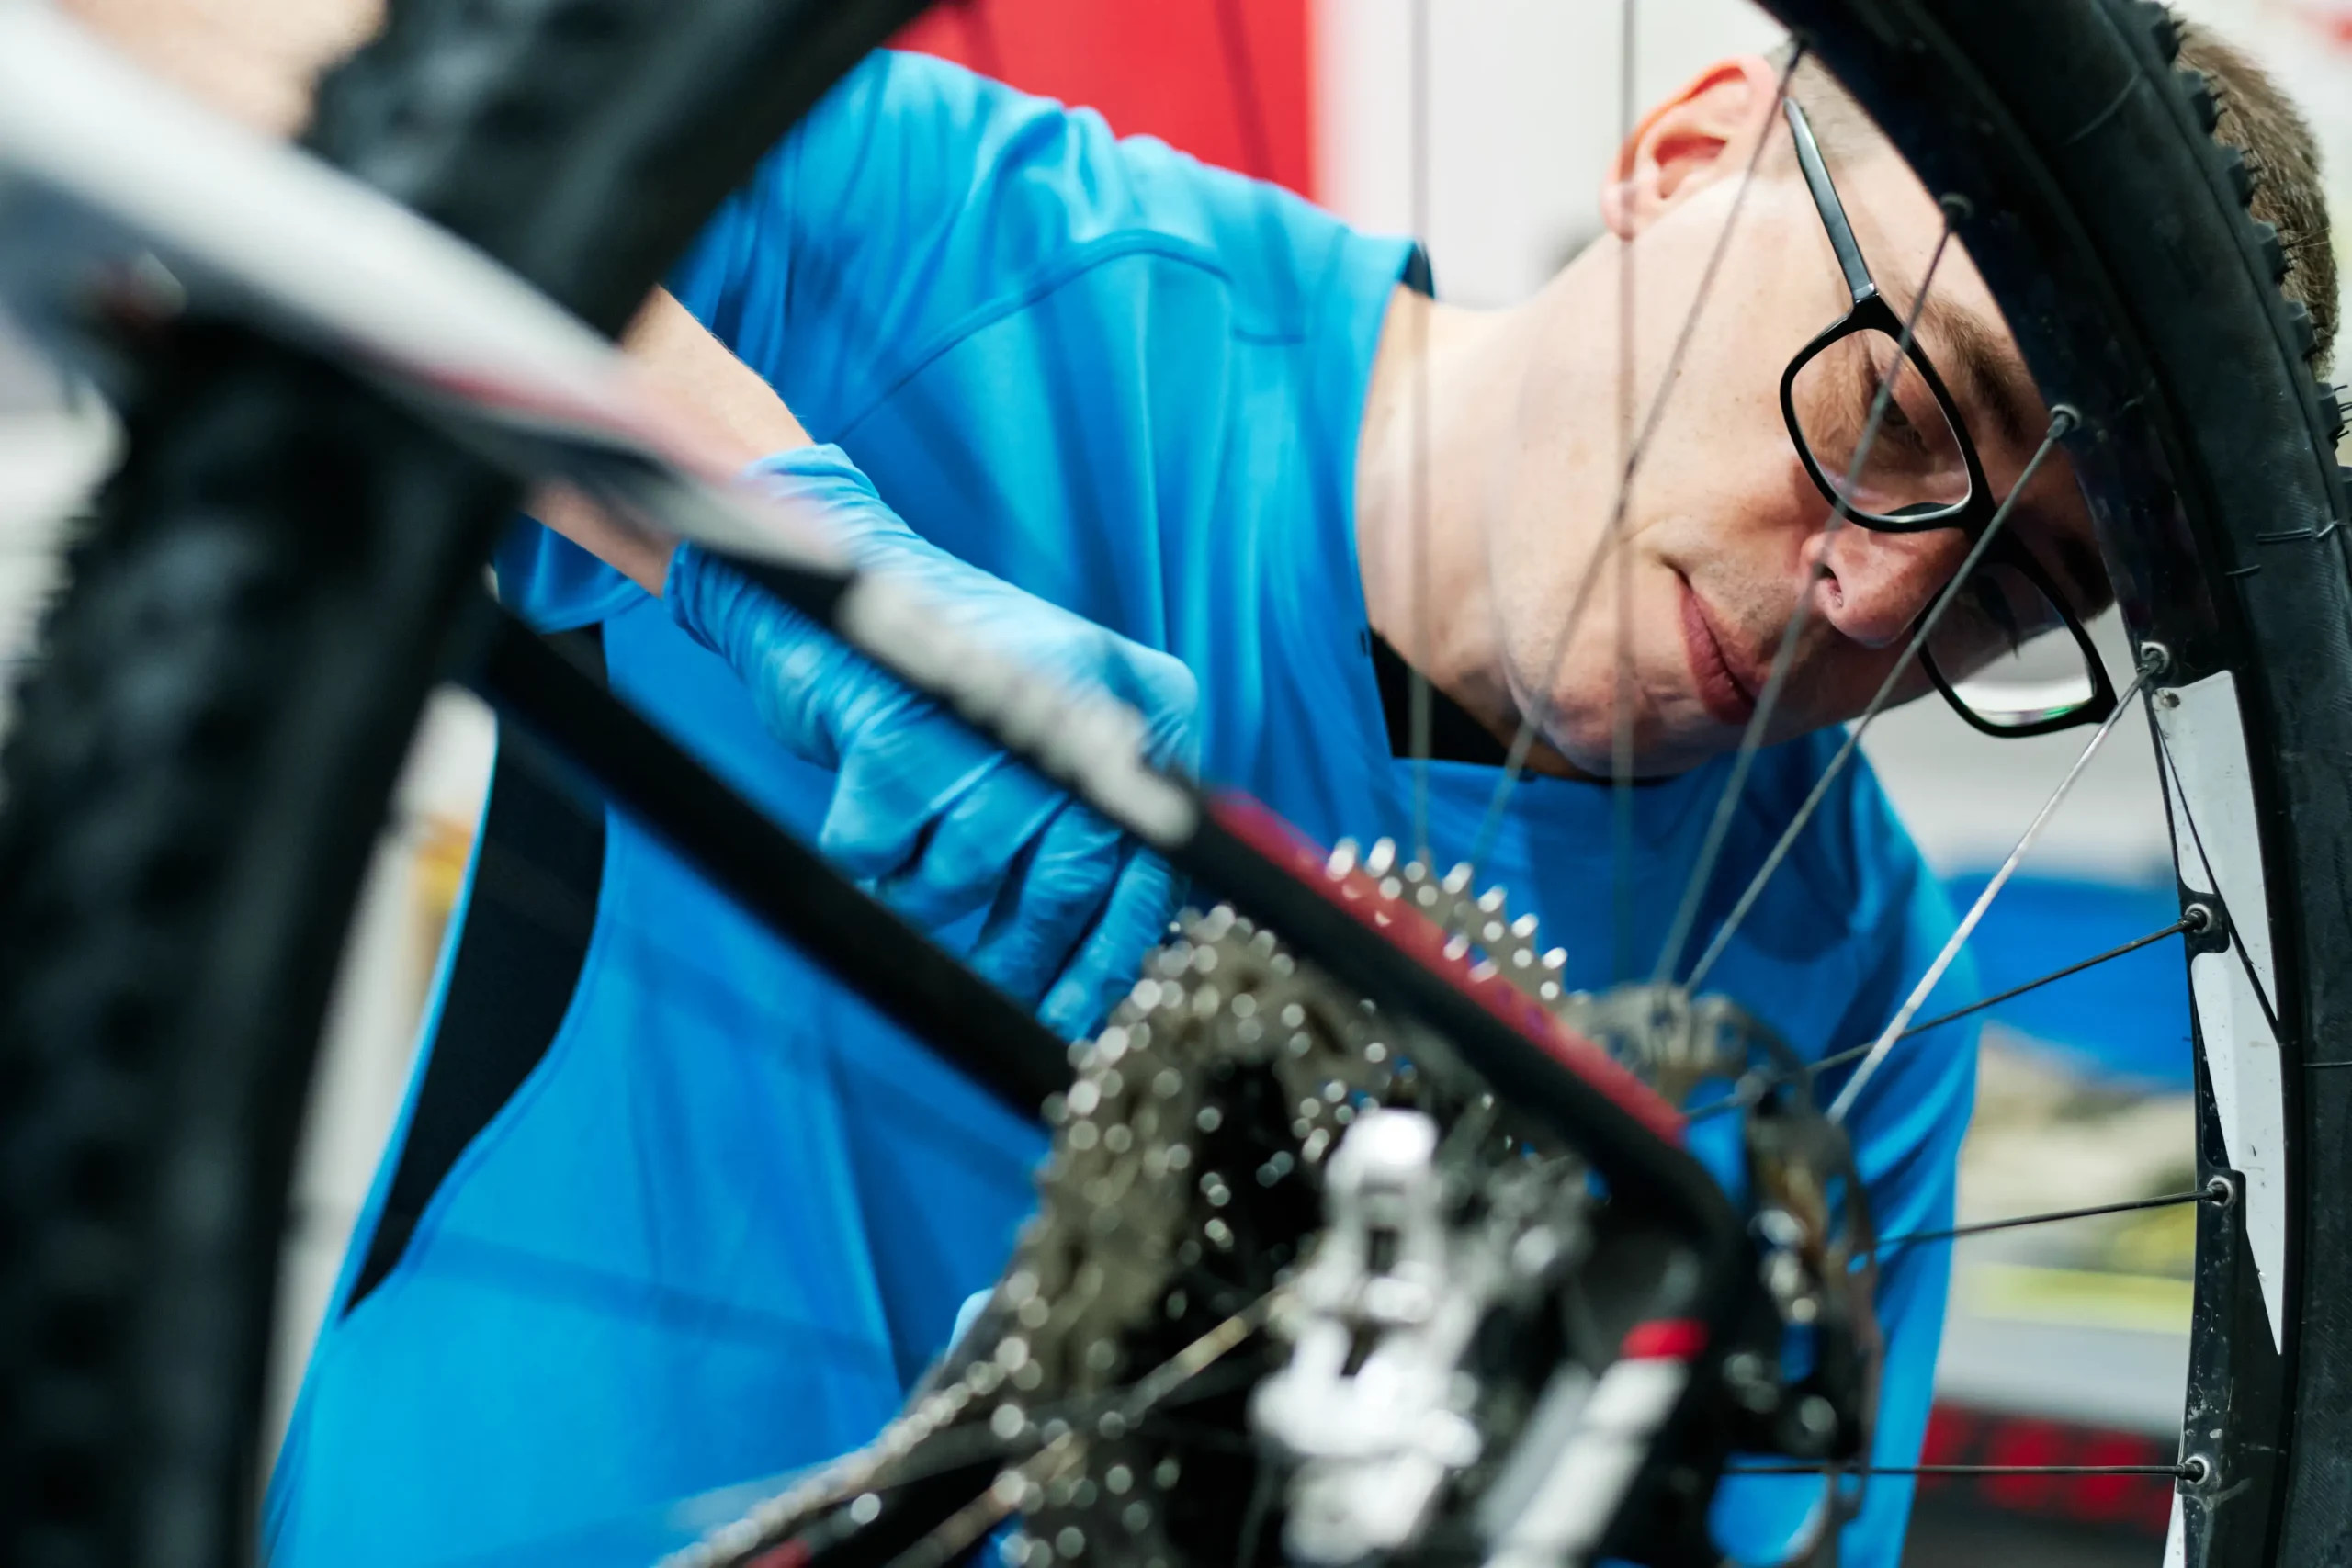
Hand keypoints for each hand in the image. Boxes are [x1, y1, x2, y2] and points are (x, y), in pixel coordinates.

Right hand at [667, 444, 1199, 1039]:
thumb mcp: (1065, 723)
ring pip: (964, 881)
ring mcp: (984, 718)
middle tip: (999, 977)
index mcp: (1145, 700)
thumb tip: (1123, 957)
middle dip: (1023, 949)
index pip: (1152, 860)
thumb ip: (1107, 814)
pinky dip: (870, 859)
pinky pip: (880, 859)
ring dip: (930, 894)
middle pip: (1064, 882)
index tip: (1083, 1012)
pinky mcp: (892, 735)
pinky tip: (875, 821)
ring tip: (918, 854)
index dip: (1114, 951)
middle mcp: (1080, 701)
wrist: (841, 573)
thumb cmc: (961, 676)